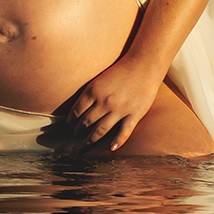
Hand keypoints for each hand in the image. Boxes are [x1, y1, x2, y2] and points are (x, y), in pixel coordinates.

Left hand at [47, 56, 166, 153]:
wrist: (144, 64)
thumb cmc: (121, 70)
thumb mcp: (99, 79)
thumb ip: (90, 93)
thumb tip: (79, 108)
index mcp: (93, 90)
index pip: (77, 111)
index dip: (71, 121)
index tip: (69, 125)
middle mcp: (104, 101)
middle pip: (87, 122)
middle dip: (78, 131)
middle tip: (75, 137)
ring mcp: (119, 109)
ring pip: (101, 130)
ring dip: (90, 140)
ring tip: (85, 145)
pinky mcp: (134, 114)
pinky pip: (124, 131)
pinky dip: (117, 141)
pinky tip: (111, 148)